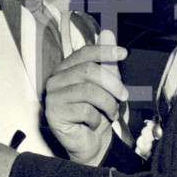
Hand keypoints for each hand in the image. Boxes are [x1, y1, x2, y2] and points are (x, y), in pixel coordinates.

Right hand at [44, 30, 127, 164]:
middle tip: (123, 97)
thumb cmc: (96, 113)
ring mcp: (52, 97)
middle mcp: (55, 80)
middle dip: (112, 84)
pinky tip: (94, 124)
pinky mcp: (54, 114)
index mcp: (65, 69)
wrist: (90, 144)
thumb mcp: (106, 85)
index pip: (83, 53)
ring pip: (89, 91)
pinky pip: (84, 110)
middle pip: (89, 71)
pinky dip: (97, 119)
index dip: (104, 51)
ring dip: (108, 104)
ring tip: (111, 113)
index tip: (123, 54)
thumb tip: (107, 32)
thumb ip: (105, 60)